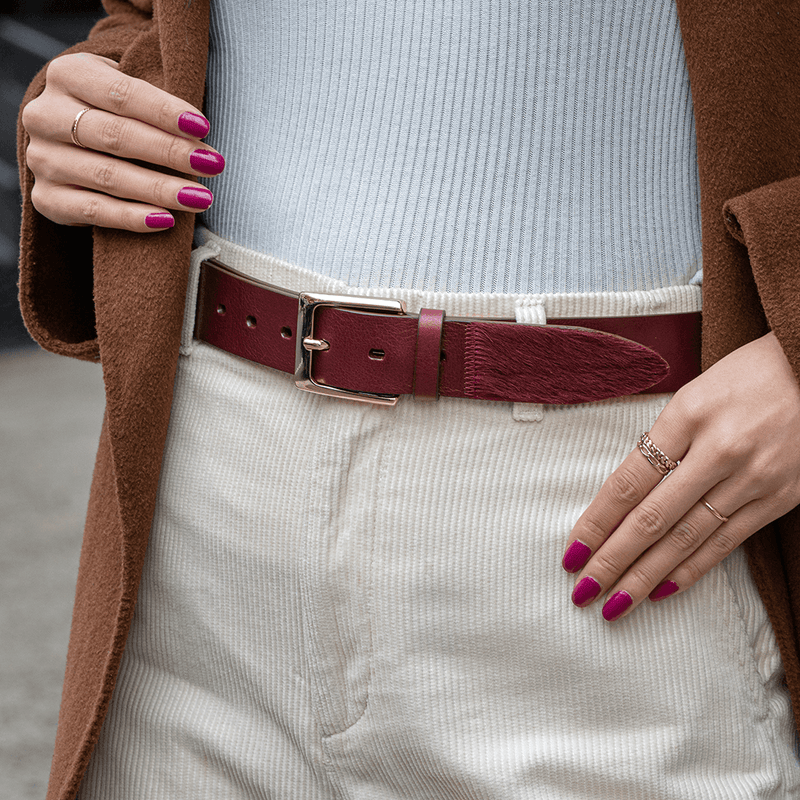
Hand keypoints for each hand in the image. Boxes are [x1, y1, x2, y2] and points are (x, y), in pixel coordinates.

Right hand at [21, 52, 224, 231]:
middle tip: (212, 164)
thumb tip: (199, 129)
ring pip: (108, 177)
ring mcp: (43, 159)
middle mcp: (45, 115)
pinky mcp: (46, 198)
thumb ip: (152, 101)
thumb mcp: (126, 92)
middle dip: (170, 152)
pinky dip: (132, 218)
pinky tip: (165, 220)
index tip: (203, 127)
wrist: (68, 143)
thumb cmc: (115, 114)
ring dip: (160, 189)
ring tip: (201, 197)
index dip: (163, 111)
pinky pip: (94, 211)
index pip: (121, 93)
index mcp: (67, 75)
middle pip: (116, 136)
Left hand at [561, 331, 799, 620]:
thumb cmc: (746, 378)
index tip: (572, 550)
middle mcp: (719, 450)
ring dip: (646, 575)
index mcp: (687, 416)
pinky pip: (727, 543)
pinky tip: (663, 590)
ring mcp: (753, 477)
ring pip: (687, 538)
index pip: (629, 482)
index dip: (597, 522)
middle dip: (613, 559)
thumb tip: (624, 496)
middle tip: (583, 590)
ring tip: (615, 602)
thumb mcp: (693, 395)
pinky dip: (692, 569)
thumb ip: (661, 442)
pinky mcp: (780, 498)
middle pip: (653, 517)